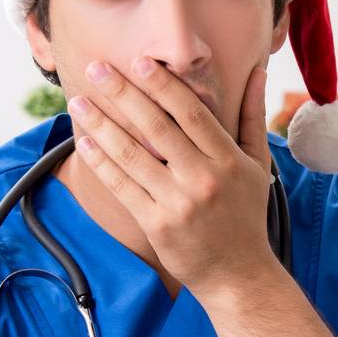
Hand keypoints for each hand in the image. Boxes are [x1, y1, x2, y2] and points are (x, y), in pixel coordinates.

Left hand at [67, 59, 278, 302]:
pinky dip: (101, 163)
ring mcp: (178, 203)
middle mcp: (203, 179)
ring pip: (133, 155)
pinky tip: (84, 143)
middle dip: (123, 94)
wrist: (237, 274)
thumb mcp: (258, 165)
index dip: (164, 85)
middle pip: (157, 127)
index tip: (139, 62)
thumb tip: (257, 72)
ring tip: (79, 102)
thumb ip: (253, 117)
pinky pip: (122, 187)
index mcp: (228, 160)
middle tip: (97, 68)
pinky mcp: (157, 225)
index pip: (192, 113)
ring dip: (101, 125)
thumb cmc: (246, 215)